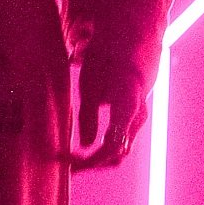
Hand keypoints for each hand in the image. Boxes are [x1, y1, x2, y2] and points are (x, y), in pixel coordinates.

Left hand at [69, 54, 147, 169]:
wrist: (129, 40)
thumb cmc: (107, 58)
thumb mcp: (90, 84)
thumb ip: (89, 116)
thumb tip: (86, 144)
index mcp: (128, 106)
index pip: (112, 146)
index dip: (89, 158)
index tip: (67, 160)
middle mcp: (138, 116)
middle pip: (118, 153)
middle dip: (92, 163)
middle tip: (66, 164)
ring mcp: (137, 117)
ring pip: (119, 148)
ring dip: (96, 157)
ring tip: (70, 158)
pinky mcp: (131, 116)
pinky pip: (119, 139)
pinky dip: (101, 147)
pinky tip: (81, 147)